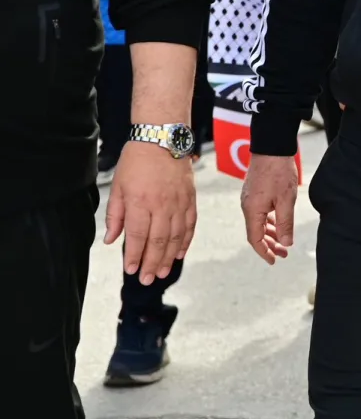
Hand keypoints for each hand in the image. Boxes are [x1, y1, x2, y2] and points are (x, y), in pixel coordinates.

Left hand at [105, 141, 197, 282]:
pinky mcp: (190, 198)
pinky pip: (190, 224)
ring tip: (164, 272)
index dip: (135, 256)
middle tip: (147, 280)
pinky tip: (181, 252)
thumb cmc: (137, 161)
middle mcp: (162, 205)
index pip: (138, 236)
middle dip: (152, 263)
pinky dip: (186, 240)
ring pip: (176, 236)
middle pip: (158, 241)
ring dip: (170, 257)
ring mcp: (179, 202)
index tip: (131, 271)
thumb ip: (115, 215)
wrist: (163, 139)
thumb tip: (111, 240)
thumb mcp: (118, 187)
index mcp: (140, 202)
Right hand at [240, 153, 298, 263]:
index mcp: (252, 210)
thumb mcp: (286, 200)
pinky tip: (278, 224)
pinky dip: (269, 221)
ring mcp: (250, 199)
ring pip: (259, 223)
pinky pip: (260, 213)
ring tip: (284, 242)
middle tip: (283, 254)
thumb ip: (285, 223)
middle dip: (270, 245)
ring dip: (271, 233)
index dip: (265, 252)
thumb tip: (286, 244)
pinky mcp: (255, 192)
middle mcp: (247, 207)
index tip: (274, 260)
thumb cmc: (279, 172)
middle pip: (256, 232)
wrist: (271, 147)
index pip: (255, 239)